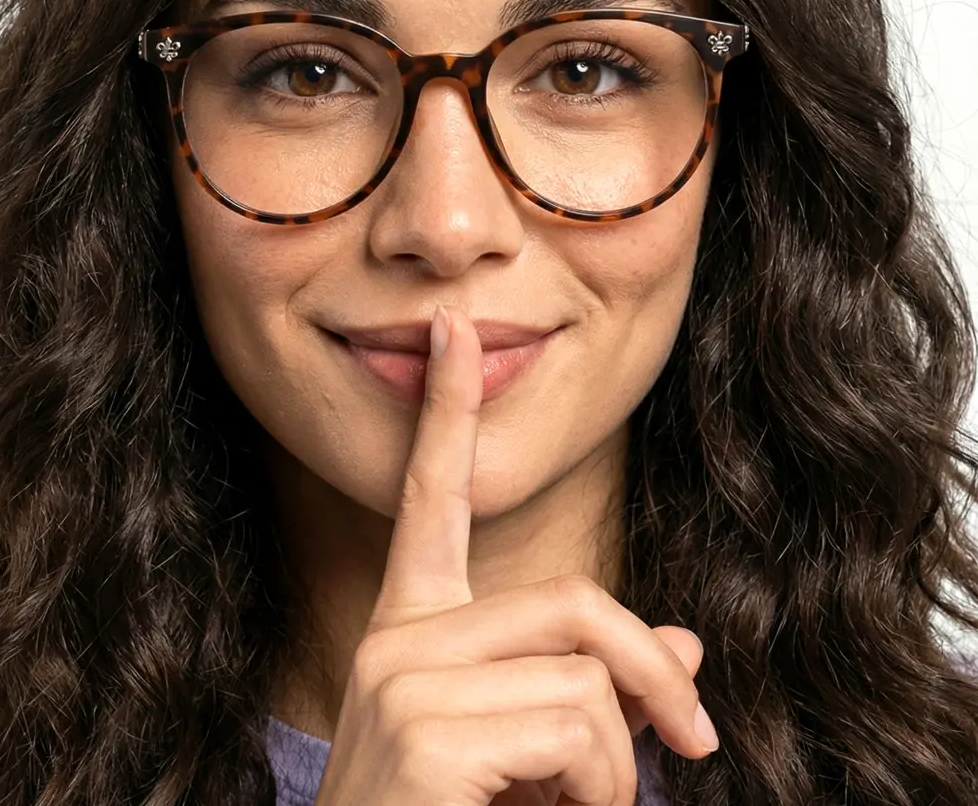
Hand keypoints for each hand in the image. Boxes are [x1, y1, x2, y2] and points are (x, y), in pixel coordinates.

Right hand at [312, 306, 716, 805]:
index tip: (455, 335)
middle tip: (698, 742)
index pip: (431, 499)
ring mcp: (402, 676)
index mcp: (413, 628)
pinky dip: (601, 790)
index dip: (445, 412)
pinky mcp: (424, 728)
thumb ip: (596, 688)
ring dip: (617, 766)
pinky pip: (575, 728)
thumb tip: (686, 651)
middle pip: (572, 599)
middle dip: (652, 673)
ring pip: (584, 676)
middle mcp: (397, 636)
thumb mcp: (532, 749)